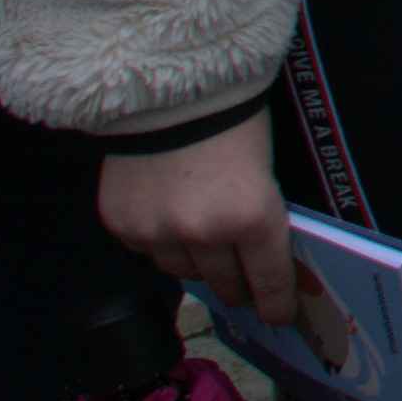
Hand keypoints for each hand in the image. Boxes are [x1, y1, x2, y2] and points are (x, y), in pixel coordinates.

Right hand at [97, 115, 308, 333]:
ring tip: (201, 241)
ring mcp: (159, 232)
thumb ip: (259, 216)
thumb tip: (260, 257)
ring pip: (183, 272)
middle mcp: (205, 234)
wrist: (169, 85)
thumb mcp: (264, 169)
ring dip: (196, 262)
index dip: (276, 303)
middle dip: (238, 286)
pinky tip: (165, 216)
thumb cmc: (232, 118)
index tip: (279, 315)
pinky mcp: (122, 224)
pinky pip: (145, 251)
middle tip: (243, 286)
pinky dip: (158, 241)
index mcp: (253, 217)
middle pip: (225, 285)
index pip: (269, 281)